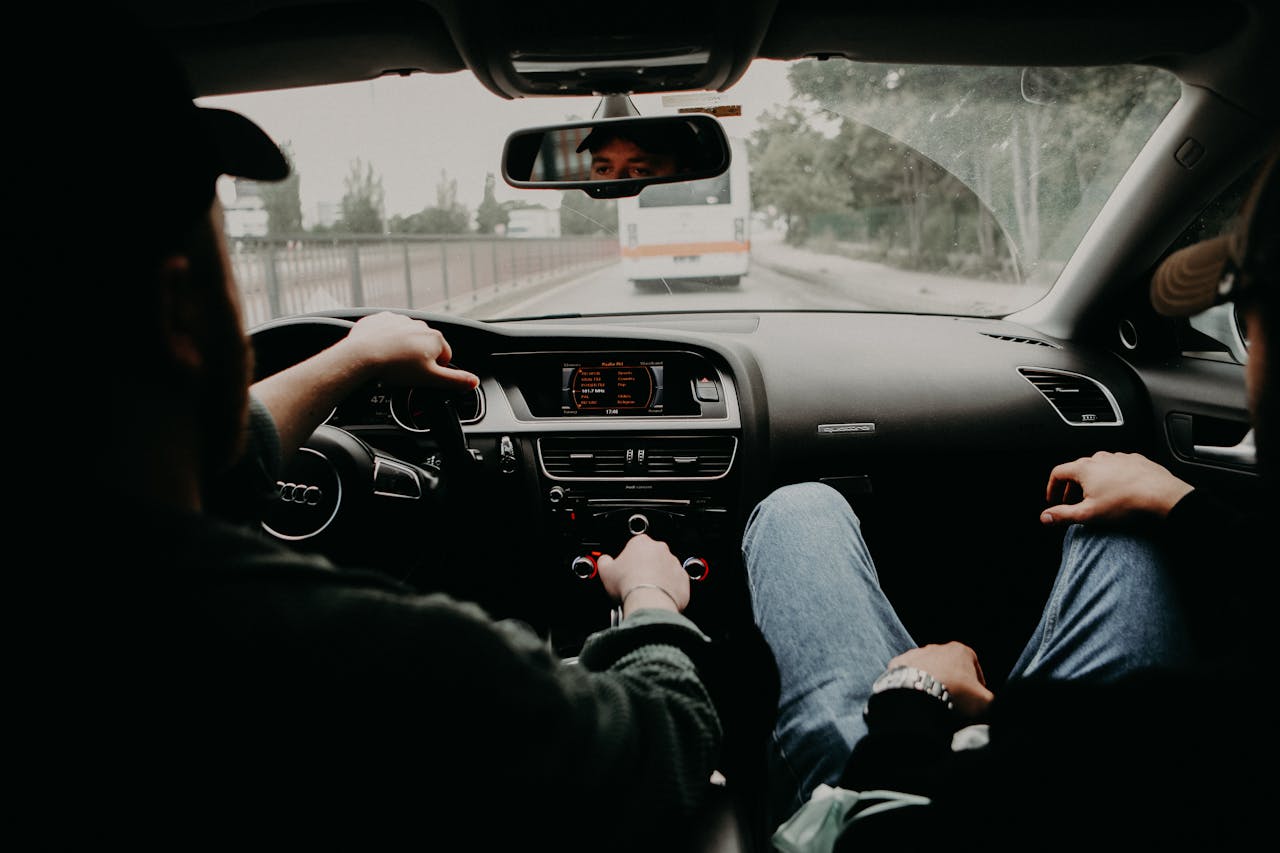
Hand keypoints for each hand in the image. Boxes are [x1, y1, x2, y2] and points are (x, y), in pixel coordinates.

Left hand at [340, 312, 477, 389]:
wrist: (362, 354)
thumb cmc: (396, 367)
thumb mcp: (430, 379)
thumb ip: (455, 380)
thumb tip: (474, 381)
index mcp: (435, 338)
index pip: (444, 356)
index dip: (434, 370)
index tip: (421, 376)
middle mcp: (420, 325)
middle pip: (425, 346)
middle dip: (418, 358)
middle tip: (405, 372)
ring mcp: (400, 320)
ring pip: (406, 338)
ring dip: (402, 348)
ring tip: (390, 362)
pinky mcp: (381, 318)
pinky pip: (387, 330)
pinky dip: (385, 339)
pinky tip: (379, 351)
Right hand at [597, 534, 690, 614]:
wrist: (648, 602)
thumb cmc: (627, 584)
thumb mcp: (605, 571)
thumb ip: (604, 561)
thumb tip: (605, 561)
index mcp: (641, 542)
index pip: (634, 545)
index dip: (628, 558)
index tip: (625, 569)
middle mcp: (660, 549)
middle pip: (651, 556)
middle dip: (645, 566)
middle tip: (635, 581)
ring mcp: (674, 564)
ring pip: (665, 569)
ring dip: (658, 577)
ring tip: (646, 591)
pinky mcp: (683, 579)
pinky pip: (676, 583)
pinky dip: (670, 589)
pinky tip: (658, 597)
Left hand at [889, 642, 992, 717]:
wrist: (918, 693)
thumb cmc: (955, 693)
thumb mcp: (985, 702)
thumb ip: (992, 702)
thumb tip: (990, 707)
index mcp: (961, 650)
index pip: (975, 668)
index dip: (977, 685)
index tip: (975, 699)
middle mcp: (937, 647)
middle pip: (950, 668)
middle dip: (953, 684)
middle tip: (954, 703)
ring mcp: (916, 654)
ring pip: (929, 670)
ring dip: (932, 683)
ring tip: (934, 702)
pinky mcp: (898, 664)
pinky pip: (909, 675)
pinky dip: (913, 685)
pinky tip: (916, 698)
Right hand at [1040, 451, 1191, 525]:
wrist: (1162, 495)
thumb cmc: (1126, 503)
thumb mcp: (1088, 515)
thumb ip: (1063, 515)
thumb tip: (1045, 517)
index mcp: (1084, 469)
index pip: (1058, 473)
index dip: (1052, 487)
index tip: (1054, 499)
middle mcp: (1100, 459)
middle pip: (1078, 470)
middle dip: (1072, 487)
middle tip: (1074, 502)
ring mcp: (1119, 458)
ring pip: (1098, 468)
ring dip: (1093, 481)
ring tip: (1098, 498)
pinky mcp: (1135, 461)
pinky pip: (1118, 467)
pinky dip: (1113, 478)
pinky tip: (1119, 491)